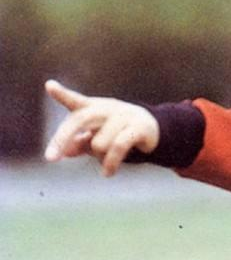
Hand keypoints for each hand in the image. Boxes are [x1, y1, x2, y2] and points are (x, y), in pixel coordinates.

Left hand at [45, 80, 159, 176]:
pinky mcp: (139, 127)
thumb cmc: (119, 133)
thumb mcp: (96, 138)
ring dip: (100, 157)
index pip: (76, 100)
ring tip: (108, 160)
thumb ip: (80, 143)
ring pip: (98, 143)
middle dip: (62, 139)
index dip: (62, 94)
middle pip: (80, 120)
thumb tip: (66, 152)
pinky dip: (110, 163)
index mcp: (94, 108)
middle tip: (50, 158)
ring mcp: (124, 116)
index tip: (49, 86)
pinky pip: (117, 148)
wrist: (153, 130)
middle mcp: (108, 108)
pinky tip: (107, 173)